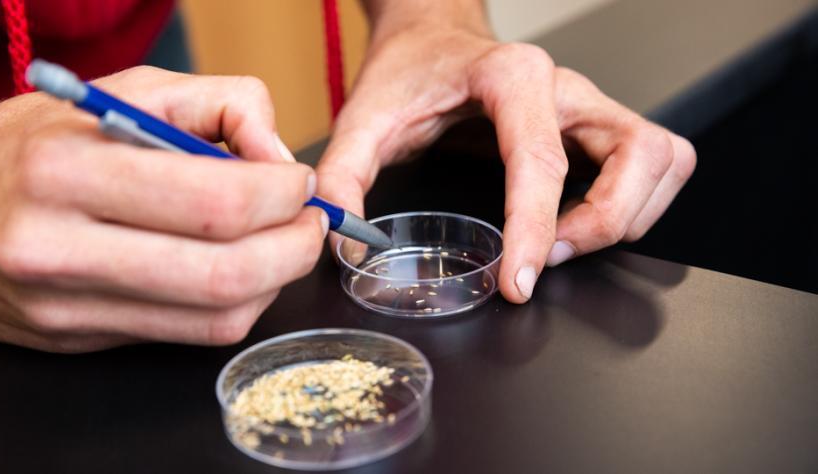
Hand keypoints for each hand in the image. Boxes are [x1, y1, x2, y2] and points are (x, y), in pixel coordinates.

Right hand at [0, 66, 326, 351]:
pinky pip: (191, 335)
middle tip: (312, 221)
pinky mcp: (80, 339)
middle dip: (295, 246)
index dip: (283, 194)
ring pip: (218, 315)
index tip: (300, 181)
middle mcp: (61, 249)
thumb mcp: (120, 93)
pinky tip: (245, 270)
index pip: (215, 202)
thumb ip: (217, 106)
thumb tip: (280, 159)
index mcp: (66, 171)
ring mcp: (69, 306)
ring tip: (284, 242)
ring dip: (276, 279)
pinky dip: (239, 303)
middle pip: (226, 271)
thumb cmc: (36, 144)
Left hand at [317, 20, 694, 303]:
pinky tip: (588, 221)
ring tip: (569, 242)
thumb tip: (345, 241)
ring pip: (662, 159)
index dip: (535, 229)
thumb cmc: (409, 71)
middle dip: (603, 223)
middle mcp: (566, 86)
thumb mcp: (364, 118)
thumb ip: (344, 175)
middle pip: (636, 157)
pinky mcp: (600, 124)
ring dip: (630, 214)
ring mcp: (591, 104)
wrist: (432, 36)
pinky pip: (656, 163)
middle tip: (550, 257)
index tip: (519, 281)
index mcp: (511, 77)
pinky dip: (639, 203)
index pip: (542, 161)